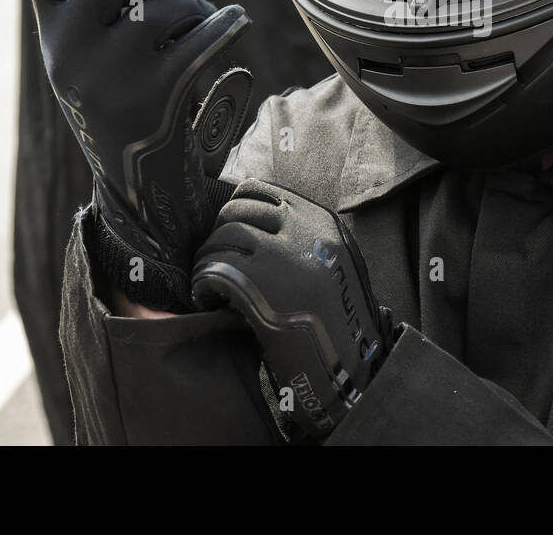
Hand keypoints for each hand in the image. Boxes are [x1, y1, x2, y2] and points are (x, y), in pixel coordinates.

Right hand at [24, 0, 253, 311]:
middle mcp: (69, 51)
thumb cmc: (130, 87)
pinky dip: (225, 22)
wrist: (137, 175)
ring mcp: (108, 78)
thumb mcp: (117, 39)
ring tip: (202, 16)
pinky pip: (201, 38)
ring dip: (197, 3)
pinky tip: (235, 19)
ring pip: (167, 8)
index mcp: (52, 27)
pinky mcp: (153, 99)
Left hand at [191, 178, 398, 441]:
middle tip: (215, 259)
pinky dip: (203, 284)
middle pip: (235, 212)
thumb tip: (258, 221)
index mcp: (321, 220)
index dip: (236, 207)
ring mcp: (279, 254)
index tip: (229, 227)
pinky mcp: (257, 283)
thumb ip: (306, 236)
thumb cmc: (340, 317)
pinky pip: (212, 269)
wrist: (350, 364)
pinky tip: (208, 299)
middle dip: (218, 234)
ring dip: (207, 260)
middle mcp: (301, 229)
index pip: (261, 190)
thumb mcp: (336, 259)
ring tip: (210, 283)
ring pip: (220, 239)